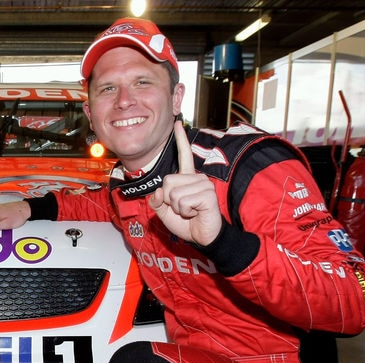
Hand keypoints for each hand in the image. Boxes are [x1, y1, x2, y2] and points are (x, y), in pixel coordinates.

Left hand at [147, 120, 221, 245]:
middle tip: (182, 208)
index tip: (178, 124)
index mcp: (187, 178)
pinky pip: (183, 202)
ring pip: (174, 193)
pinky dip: (185, 212)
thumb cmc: (186, 223)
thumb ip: (156, 201)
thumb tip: (158, 192)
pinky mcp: (207, 195)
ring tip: (190, 211)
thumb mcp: (164, 212)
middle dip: (169, 200)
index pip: (184, 156)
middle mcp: (197, 178)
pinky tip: (195, 213)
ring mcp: (203, 185)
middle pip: (168, 182)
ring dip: (178, 208)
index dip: (181, 140)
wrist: (202, 237)